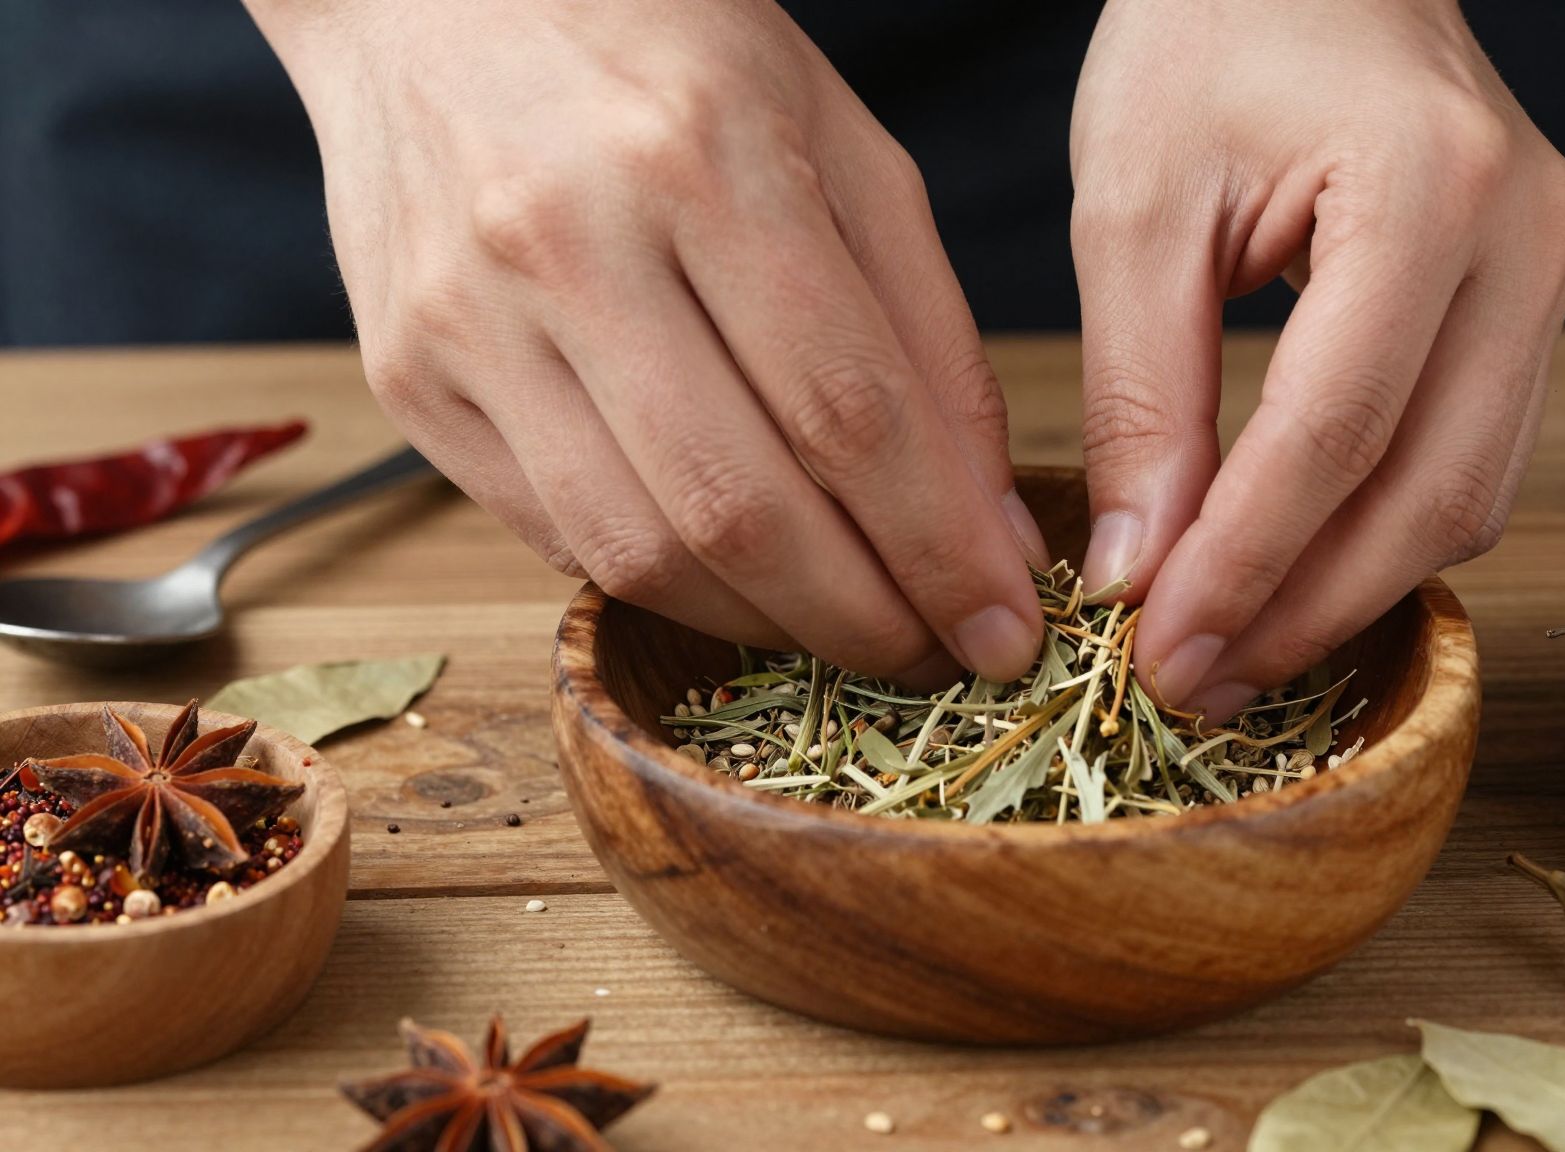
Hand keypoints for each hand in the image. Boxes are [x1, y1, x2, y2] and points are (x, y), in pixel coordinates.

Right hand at [245, 0, 1048, 683]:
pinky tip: (738, 579)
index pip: (848, 414)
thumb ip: (927, 335)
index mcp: (703, 158)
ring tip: (849, 627)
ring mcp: (466, 321)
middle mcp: (566, 242)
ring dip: (768, 628)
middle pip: (738, 509)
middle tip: (938, 655)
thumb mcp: (843, 146)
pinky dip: (668, 583)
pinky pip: (555, 534)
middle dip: (864, 618)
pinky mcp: (407, 380)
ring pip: (638, 550)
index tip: (1006, 628)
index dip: (941, 549)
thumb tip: (988, 525)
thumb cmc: (670, 52)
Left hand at [1070, 0, 1564, 716]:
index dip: (1246, 565)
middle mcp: (1527, 237)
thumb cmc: (1206, 35)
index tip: (1160, 658)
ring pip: (1473, 493)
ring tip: (1231, 647)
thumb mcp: (1138, 204)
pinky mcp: (1532, 301)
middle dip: (1307, 609)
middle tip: (1195, 685)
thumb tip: (1142, 574)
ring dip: (1351, 590)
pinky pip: (1474, 455)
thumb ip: (1141, 394)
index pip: (1338, 431)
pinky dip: (1383, 532)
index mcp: (1432, 188)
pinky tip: (1292, 571)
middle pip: (1434, 490)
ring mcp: (1551, 271)